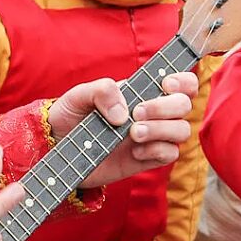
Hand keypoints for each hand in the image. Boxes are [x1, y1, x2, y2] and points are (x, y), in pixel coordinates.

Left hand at [51, 73, 197, 188]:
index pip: (181, 82)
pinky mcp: (146, 159)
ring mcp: (151, 137)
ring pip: (182, 131)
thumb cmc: (70, 116)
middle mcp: (152, 113)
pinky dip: (156, 150)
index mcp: (142, 91)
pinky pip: (169, 154)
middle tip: (137, 113)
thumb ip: (102, 91)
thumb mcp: (79, 96)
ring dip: (162, 130)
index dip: (183, 81)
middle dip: (165, 107)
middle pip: (184, 105)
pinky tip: (135, 151)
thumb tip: (124, 113)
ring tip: (133, 133)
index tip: (165, 84)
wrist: (56, 147)